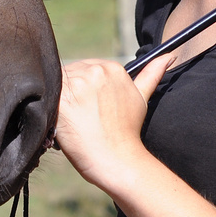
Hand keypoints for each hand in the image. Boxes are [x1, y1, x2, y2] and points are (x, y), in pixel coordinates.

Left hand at [52, 55, 168, 191]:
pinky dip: (49, 109)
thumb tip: (169, 56)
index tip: (86, 107)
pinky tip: (60, 123)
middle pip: (69, 74)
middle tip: (80, 118)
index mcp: (112, 67)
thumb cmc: (128, 132)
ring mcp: (77, 84)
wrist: (118, 160)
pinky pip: (46, 97)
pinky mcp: (61, 101)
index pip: (84, 68)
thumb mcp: (142, 98)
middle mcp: (94, 70)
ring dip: (58, 101)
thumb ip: (152, 74)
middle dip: (69, 93)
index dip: (81, 89)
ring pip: (56, 85)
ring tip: (73, 123)